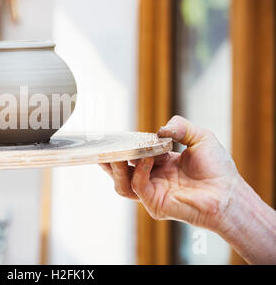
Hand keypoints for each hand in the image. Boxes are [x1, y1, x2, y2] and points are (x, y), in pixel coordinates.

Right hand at [100, 115, 240, 229]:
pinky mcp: (155, 204)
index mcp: (159, 164)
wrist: (228, 193)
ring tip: (117, 153)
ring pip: (122, 183)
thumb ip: (180, 126)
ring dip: (116, 167)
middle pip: (120, 172)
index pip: (132, 156)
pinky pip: (137, 186)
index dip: (123, 146)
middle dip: (108, 159)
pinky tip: (147, 158)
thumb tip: (160, 130)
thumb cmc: (218, 168)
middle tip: (101, 146)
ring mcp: (152, 193)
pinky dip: (138, 171)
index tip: (114, 136)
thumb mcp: (200, 137)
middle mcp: (152, 179)